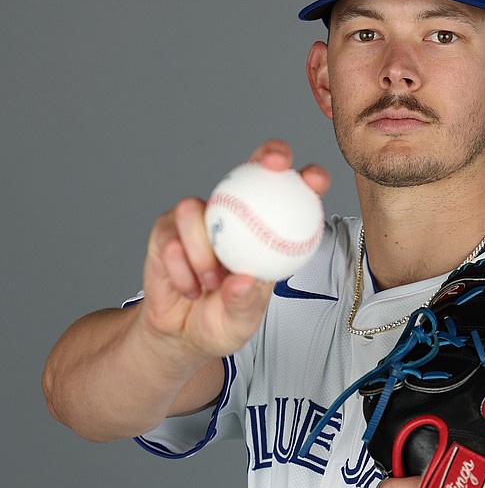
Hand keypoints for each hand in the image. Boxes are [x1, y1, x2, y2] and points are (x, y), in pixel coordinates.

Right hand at [139, 140, 329, 359]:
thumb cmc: (221, 321)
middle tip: (272, 165)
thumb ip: (245, 302)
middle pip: (250, 168)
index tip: (315, 181)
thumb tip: (246, 279)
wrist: (180, 333)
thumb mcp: (241, 322)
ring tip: (210, 285)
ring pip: (196, 210)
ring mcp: (199, 219)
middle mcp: (233, 216)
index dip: (307, 178)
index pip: (290, 197)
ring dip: (203, 253)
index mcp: (264, 233)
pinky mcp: (166, 229)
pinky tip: (189, 289)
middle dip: (265, 154)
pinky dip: (182, 271)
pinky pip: (172, 240)